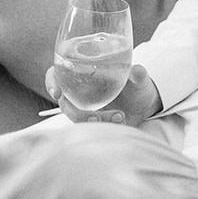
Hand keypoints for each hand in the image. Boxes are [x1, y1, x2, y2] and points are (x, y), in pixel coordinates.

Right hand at [43, 62, 161, 125]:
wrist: (145, 107)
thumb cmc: (137, 87)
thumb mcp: (139, 79)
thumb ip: (138, 75)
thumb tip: (137, 70)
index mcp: (84, 72)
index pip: (56, 73)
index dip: (52, 81)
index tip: (58, 93)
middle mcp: (79, 91)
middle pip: (64, 102)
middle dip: (78, 113)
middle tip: (96, 117)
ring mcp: (83, 108)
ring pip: (76, 117)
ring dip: (94, 121)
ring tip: (119, 117)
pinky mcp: (91, 122)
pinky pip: (88, 127)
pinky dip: (103, 127)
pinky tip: (120, 123)